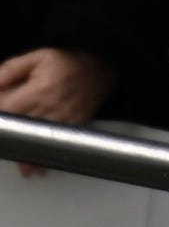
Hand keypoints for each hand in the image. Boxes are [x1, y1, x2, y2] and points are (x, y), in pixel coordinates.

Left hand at [0, 48, 117, 175]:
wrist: (100, 68)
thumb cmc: (67, 63)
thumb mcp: (37, 57)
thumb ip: (10, 70)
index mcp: (38, 91)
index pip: (7, 109)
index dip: (0, 118)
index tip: (0, 122)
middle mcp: (50, 107)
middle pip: (21, 131)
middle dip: (10, 139)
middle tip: (6, 140)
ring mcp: (63, 119)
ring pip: (39, 142)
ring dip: (26, 157)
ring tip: (20, 169)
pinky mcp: (73, 126)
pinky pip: (58, 145)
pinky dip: (46, 157)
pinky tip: (37, 168)